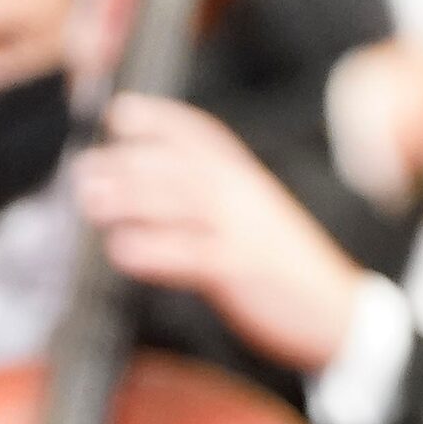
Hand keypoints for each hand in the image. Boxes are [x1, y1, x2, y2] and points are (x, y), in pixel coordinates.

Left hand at [74, 94, 363, 374]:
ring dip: (132, 198)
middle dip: (130, 162)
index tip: (119, 112)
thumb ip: (209, 200)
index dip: (160, 119)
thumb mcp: (253, 218)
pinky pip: (192, 254)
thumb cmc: (284, 267)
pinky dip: (154, 250)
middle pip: (181, 165)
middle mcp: (245, 195)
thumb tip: (146, 190)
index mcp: (246, 179)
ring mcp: (245, 230)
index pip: (201, 134)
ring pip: (183, 201)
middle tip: (84, 169)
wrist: (338, 311)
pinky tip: (122, 251)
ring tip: (92, 201)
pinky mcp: (242, 268)